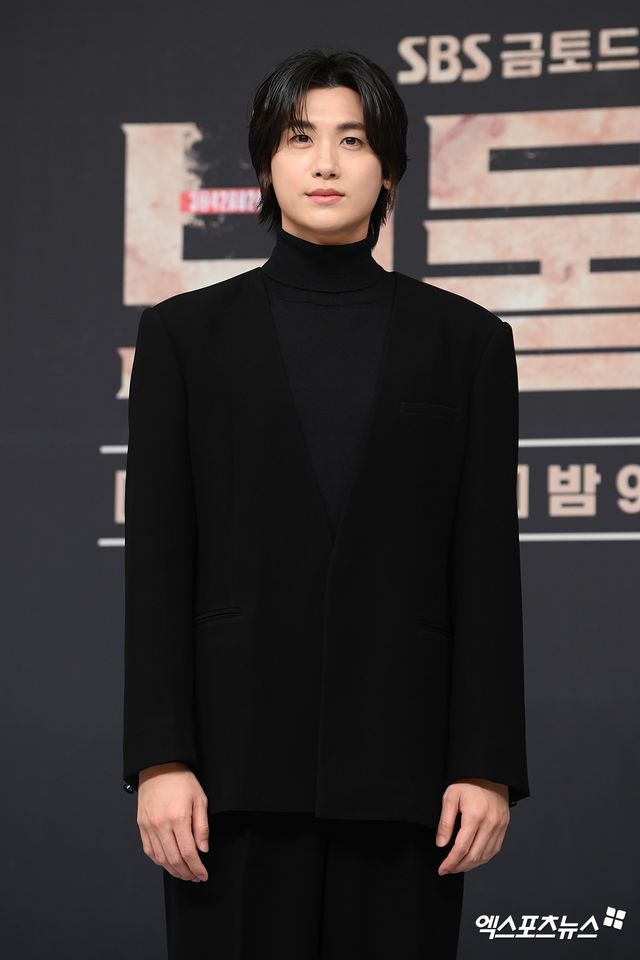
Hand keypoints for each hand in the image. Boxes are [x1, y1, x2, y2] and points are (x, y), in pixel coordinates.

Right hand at [136, 762, 209, 881]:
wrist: (159, 767)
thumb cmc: (181, 780)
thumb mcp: (200, 799)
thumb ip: (202, 826)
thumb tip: (203, 849)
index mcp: (178, 818)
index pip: (188, 852)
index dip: (197, 868)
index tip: (203, 875)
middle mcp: (161, 824)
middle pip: (174, 859)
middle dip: (186, 873)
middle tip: (195, 877)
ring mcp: (149, 826)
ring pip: (160, 858)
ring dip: (173, 870)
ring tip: (184, 873)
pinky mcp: (141, 825)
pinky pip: (149, 850)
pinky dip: (159, 861)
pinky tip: (168, 863)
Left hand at [435, 778, 509, 875]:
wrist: (488, 773)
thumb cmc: (468, 783)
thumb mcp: (450, 797)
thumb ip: (445, 822)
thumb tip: (441, 843)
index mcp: (475, 816)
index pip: (461, 848)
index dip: (451, 862)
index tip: (442, 869)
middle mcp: (490, 823)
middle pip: (474, 856)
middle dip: (459, 867)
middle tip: (447, 870)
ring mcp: (499, 826)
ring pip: (485, 856)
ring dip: (471, 865)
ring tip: (458, 866)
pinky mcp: (504, 827)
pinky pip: (494, 850)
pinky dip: (483, 858)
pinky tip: (473, 859)